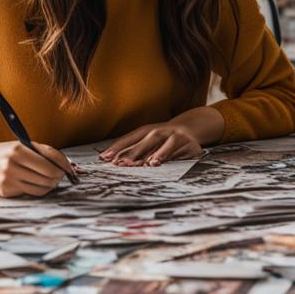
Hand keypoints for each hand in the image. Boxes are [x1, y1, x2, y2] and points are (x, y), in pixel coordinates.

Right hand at [0, 140, 76, 197]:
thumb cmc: (5, 152)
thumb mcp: (23, 145)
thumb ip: (45, 153)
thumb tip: (68, 166)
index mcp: (18, 150)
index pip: (50, 162)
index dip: (64, 167)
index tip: (70, 169)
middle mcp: (11, 166)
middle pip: (49, 177)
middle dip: (58, 176)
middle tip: (59, 174)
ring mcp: (8, 181)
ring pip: (42, 188)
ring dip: (50, 184)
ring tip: (49, 178)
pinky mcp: (6, 192)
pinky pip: (31, 193)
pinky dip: (38, 189)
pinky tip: (35, 182)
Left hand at [99, 107, 223, 166]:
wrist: (190, 130)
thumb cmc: (163, 139)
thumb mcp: (148, 141)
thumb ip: (133, 150)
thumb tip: (111, 159)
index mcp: (147, 130)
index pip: (130, 138)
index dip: (118, 147)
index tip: (105, 157)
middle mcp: (161, 131)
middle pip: (147, 139)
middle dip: (135, 152)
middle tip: (123, 162)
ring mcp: (176, 137)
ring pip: (166, 144)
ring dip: (159, 153)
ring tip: (150, 163)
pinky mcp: (190, 145)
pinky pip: (181, 152)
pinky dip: (174, 158)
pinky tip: (170, 163)